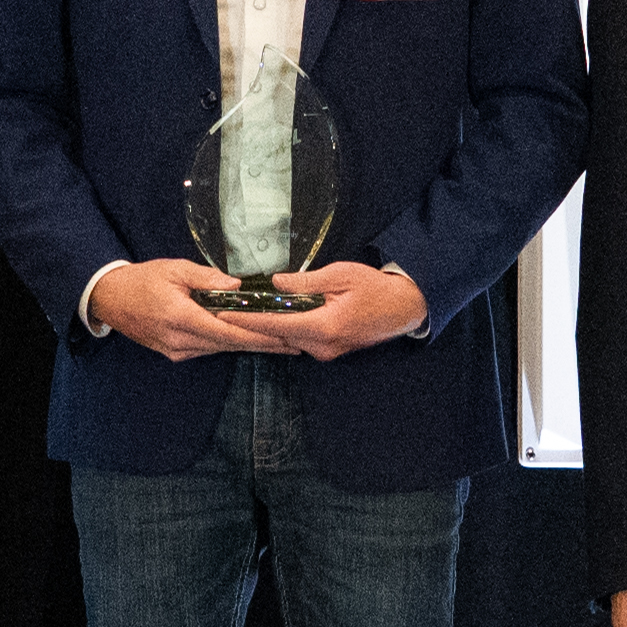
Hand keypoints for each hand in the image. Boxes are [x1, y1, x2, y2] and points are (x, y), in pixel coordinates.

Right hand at [89, 259, 301, 361]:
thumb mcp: (174, 269)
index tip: (285, 337)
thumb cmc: (142, 279)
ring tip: (280, 342)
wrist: (110, 299)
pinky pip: (208, 348)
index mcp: (181, 317)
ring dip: (249, 345)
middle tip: (295, 344)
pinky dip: (229, 343)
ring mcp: (177, 350)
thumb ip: (206, 277)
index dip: (259, 336)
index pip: (229, 332)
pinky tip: (248, 340)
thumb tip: (237, 286)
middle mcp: (180, 340)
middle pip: (230, 345)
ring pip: (220, 348)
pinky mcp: (175, 353)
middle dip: (263, 344)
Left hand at [216, 261, 428, 361]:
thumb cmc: (375, 288)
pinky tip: (276, 315)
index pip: (276, 325)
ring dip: (270, 326)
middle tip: (226, 309)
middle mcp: (323, 345)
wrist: (403, 308)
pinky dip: (286, 328)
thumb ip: (306, 282)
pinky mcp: (329, 351)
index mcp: (325, 326)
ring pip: (288, 339)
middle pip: (278, 336)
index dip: (247, 321)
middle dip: (253, 324)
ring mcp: (326, 352)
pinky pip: (300, 340)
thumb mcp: (340, 275)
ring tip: (245, 310)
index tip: (223, 316)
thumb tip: (276, 283)